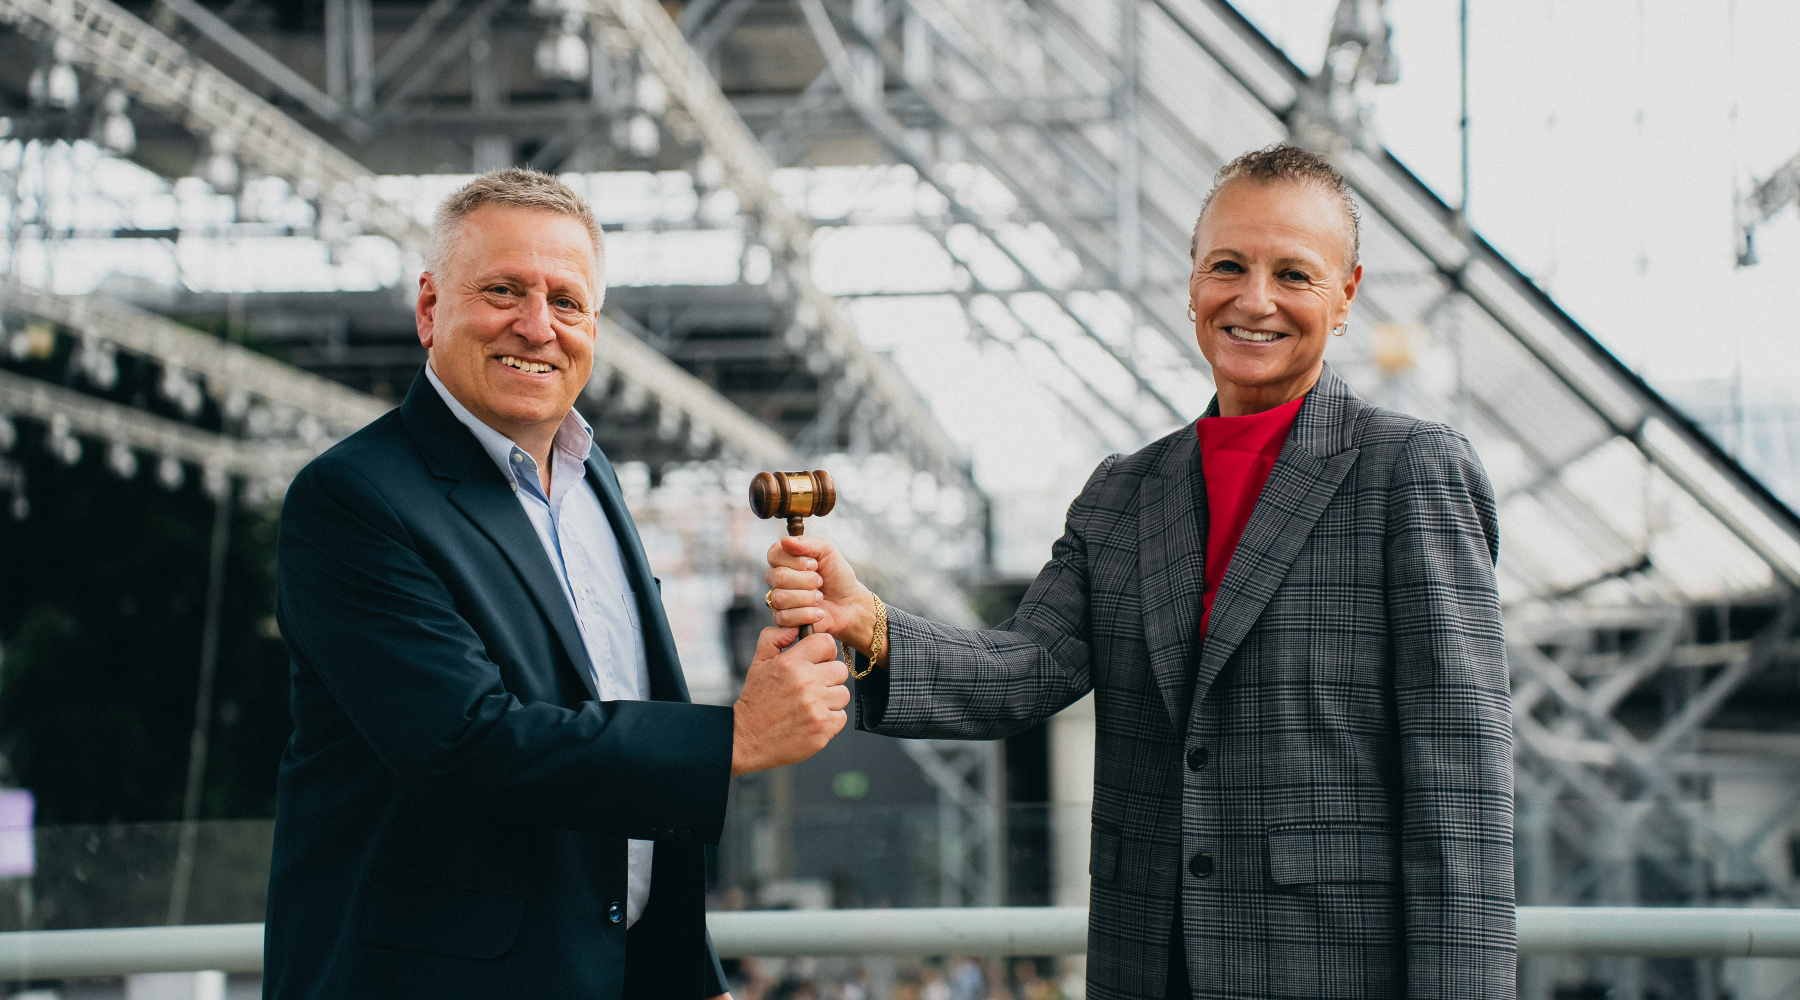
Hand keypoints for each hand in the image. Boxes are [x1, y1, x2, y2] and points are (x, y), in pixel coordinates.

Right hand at [730, 627, 848, 774]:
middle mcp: (806, 683)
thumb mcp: (757, 663)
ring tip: (809, 705)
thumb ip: (774, 638)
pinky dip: (829, 720)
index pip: (827, 643)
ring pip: (842, 694)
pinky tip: (811, 720)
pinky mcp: (823, 728)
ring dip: (829, 700)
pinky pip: (841, 717)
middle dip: (828, 678)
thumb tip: (795, 626)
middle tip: (810, 687)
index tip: (816, 662)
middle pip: (840, 670)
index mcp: (791, 664)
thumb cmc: (756, 700)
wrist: (747, 739)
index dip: (824, 652)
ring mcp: (816, 707)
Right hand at [765, 535, 882, 660]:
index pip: (774, 555)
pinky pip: (785, 617)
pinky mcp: (782, 620)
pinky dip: (807, 614)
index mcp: (784, 559)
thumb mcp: (828, 552)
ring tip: (820, 597)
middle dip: (807, 580)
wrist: (850, 604)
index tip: (814, 564)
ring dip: (808, 598)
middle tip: (820, 582)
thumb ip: (808, 543)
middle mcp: (777, 579)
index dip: (795, 560)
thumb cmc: (837, 576)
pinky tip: (818, 612)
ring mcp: (778, 600)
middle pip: (778, 577)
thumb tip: (786, 541)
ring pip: (781, 598)